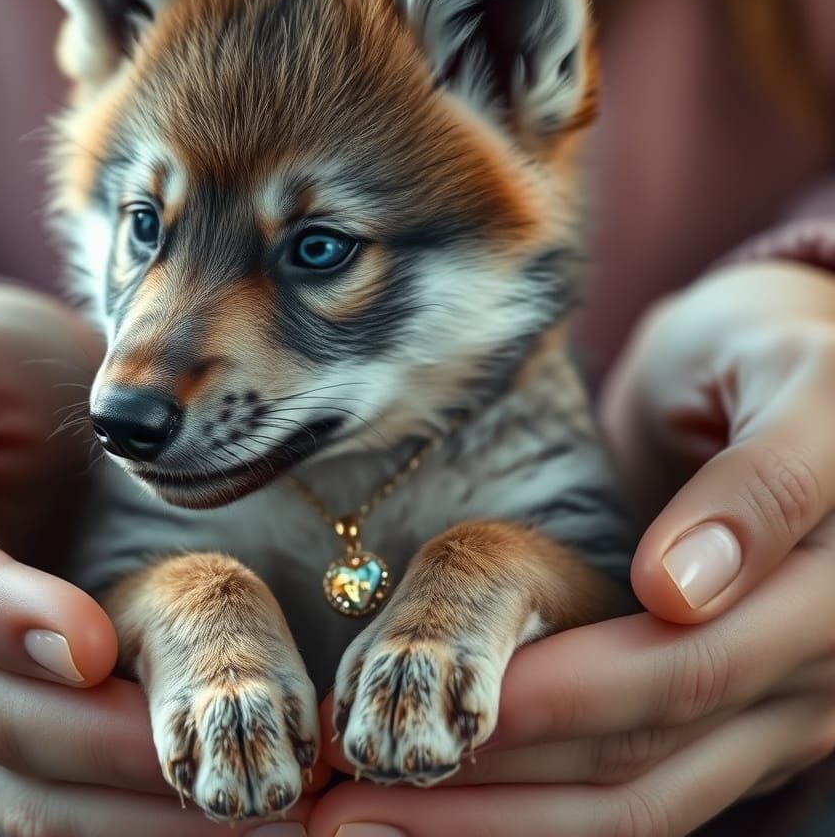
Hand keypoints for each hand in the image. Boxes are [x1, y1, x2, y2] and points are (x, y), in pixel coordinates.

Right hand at [0, 284, 320, 833]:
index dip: (9, 623)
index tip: (93, 644)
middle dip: (102, 745)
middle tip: (212, 760)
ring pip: (29, 784)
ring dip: (134, 812)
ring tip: (250, 816)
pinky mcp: (5, 732)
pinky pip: (58, 798)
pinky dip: (135, 820)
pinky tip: (221, 822)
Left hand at [309, 262, 834, 835]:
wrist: (788, 377)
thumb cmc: (774, 354)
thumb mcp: (788, 382)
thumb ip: (757, 484)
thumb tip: (675, 595)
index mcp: (832, 590)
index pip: (685, 665)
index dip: (564, 695)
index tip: (454, 704)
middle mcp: (818, 674)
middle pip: (649, 754)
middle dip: (503, 781)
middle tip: (358, 796)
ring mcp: (779, 710)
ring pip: (642, 801)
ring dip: (502, 822)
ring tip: (367, 823)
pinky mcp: (737, 721)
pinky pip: (644, 791)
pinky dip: (541, 810)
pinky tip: (451, 814)